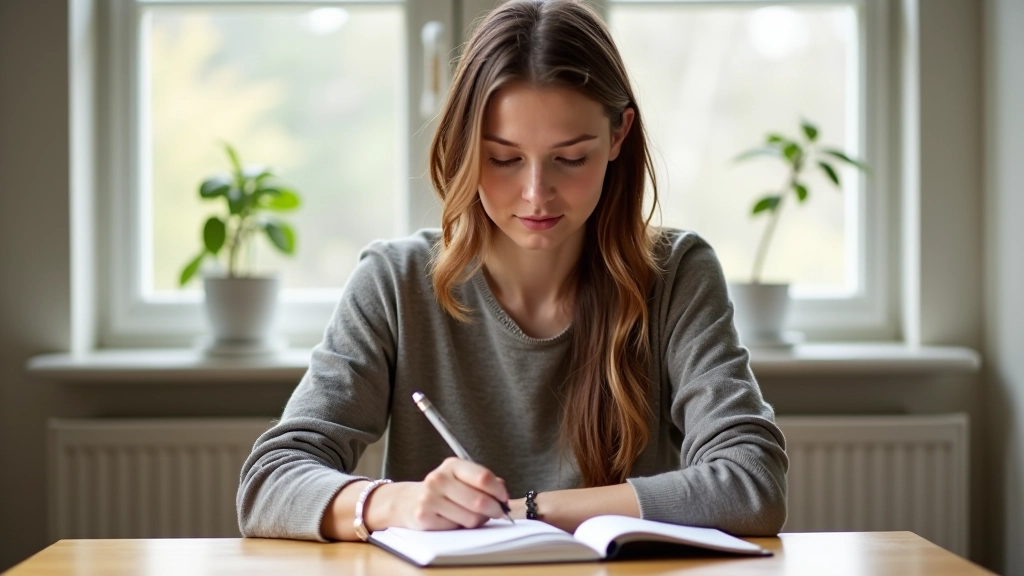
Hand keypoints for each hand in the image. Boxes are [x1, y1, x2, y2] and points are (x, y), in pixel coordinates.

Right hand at [369, 457, 509, 529]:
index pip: (483, 478)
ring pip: (470, 518)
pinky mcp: (424, 517)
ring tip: (471, 516)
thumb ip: (483, 482)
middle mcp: (439, 479)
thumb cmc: (442, 490)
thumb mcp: (460, 478)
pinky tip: (454, 520)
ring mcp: (430, 498)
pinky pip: (456, 528)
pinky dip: (460, 527)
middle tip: (497, 513)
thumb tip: (502, 491)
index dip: (499, 491)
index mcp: (452, 465)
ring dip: (478, 520)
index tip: (504, 499)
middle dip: (494, 510)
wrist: (407, 501)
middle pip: (479, 501)